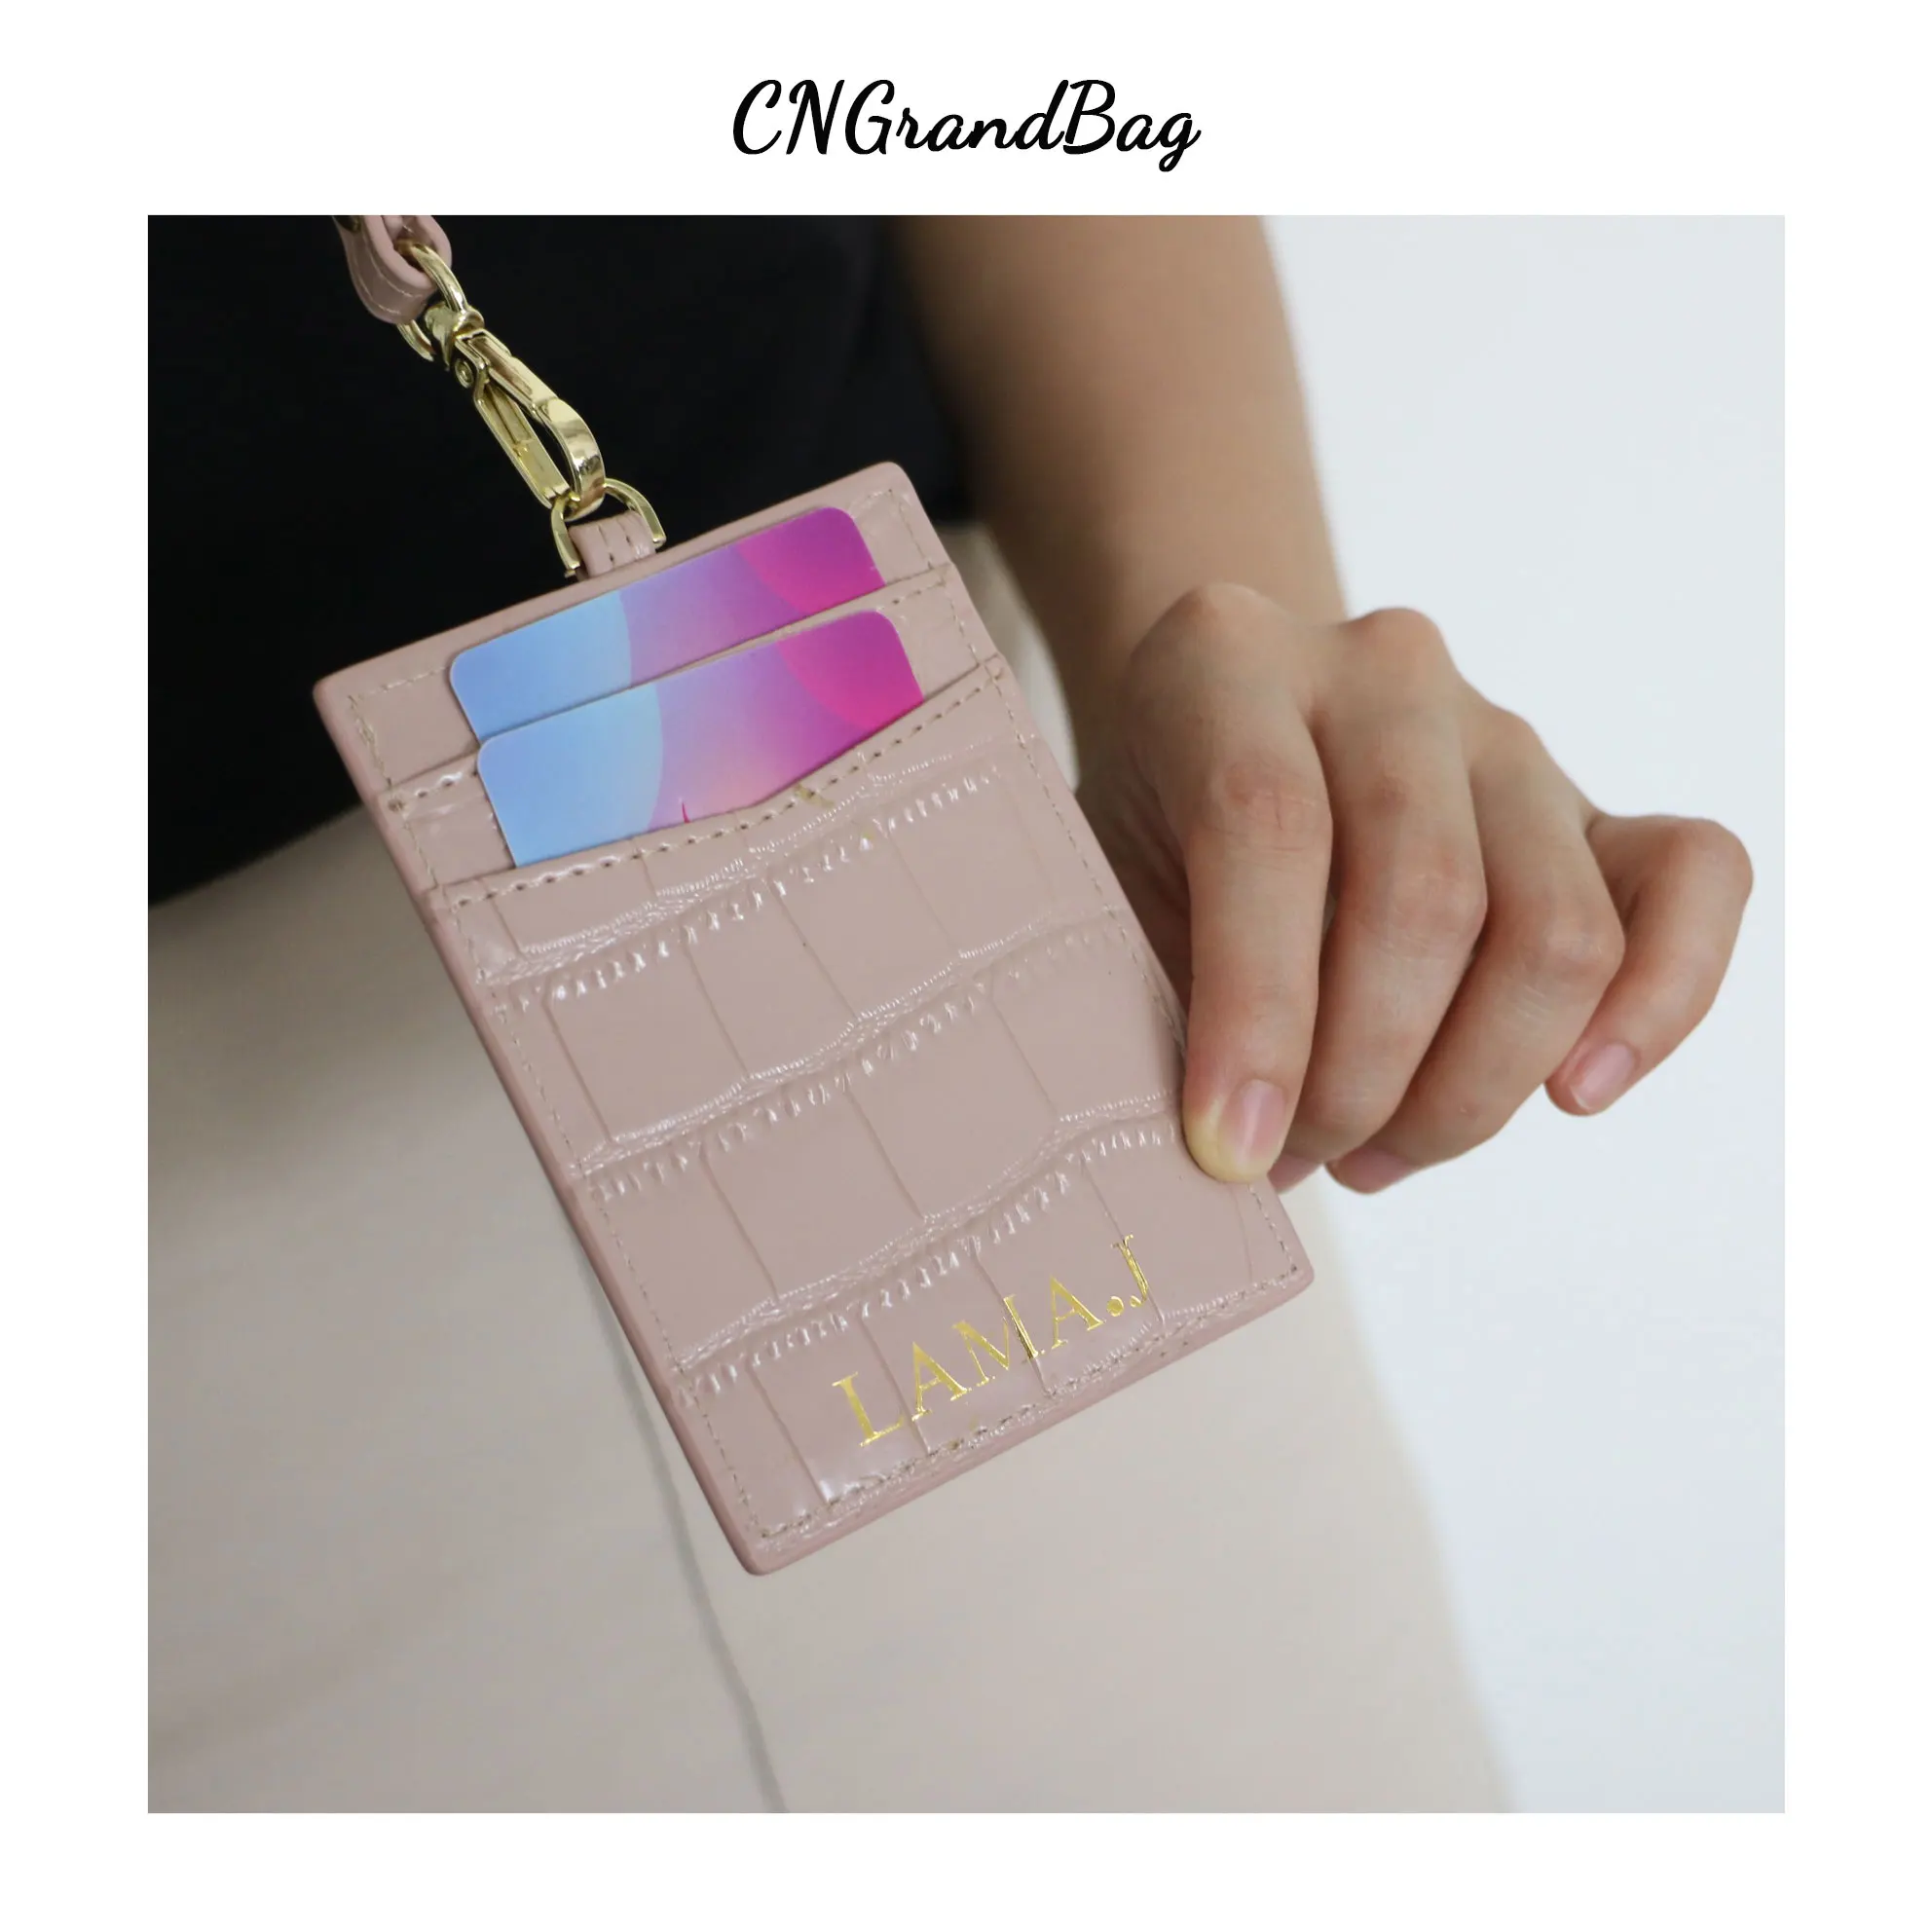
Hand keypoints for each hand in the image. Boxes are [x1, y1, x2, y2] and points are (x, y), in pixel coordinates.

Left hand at [1075, 585, 1752, 1190]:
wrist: (1222, 738)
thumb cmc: (1145, 837)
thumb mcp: (1095, 885)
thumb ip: (1137, 984)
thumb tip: (1211, 1160)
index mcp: (1227, 661)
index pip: (1267, 827)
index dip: (1256, 1011)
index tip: (1226, 1149)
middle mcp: (1383, 673)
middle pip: (1425, 895)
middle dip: (1362, 1077)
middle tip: (1292, 1160)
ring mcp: (1504, 733)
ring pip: (1551, 928)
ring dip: (1469, 1090)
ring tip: (1372, 1155)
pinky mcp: (1593, 806)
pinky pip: (1693, 883)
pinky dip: (1662, 1003)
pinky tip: (1573, 1096)